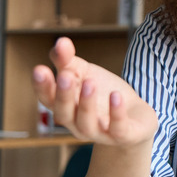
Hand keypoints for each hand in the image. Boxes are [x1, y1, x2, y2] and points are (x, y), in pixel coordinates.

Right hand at [32, 37, 157, 147]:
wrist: (136, 116)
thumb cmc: (103, 94)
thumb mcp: (85, 73)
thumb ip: (68, 60)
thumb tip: (60, 41)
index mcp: (65, 106)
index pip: (48, 99)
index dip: (42, 86)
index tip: (40, 69)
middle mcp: (77, 123)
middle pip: (64, 113)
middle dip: (63, 95)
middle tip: (65, 75)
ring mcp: (99, 132)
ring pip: (86, 124)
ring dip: (87, 104)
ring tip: (90, 82)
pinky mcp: (122, 135)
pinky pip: (117, 128)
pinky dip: (116, 113)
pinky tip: (116, 95)